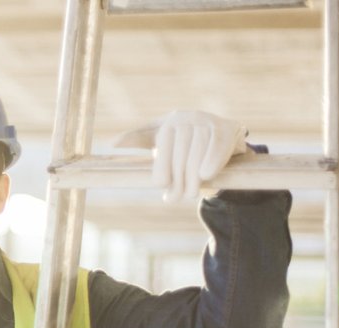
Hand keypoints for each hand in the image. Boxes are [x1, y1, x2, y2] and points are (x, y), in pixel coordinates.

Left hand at [114, 110, 247, 201]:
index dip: (162, 170)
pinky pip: (216, 147)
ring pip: (197, 155)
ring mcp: (207, 121)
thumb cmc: (182, 143)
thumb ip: (136, 140)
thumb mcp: (158, 139)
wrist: (220, 134)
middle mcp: (187, 118)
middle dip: (178, 180)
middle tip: (175, 199)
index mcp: (168, 122)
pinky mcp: (225, 128)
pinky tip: (205, 175)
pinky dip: (211, 162)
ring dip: (193, 179)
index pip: (163, 148)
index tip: (162, 187)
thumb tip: (112, 144)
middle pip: (180, 155)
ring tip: (190, 194)